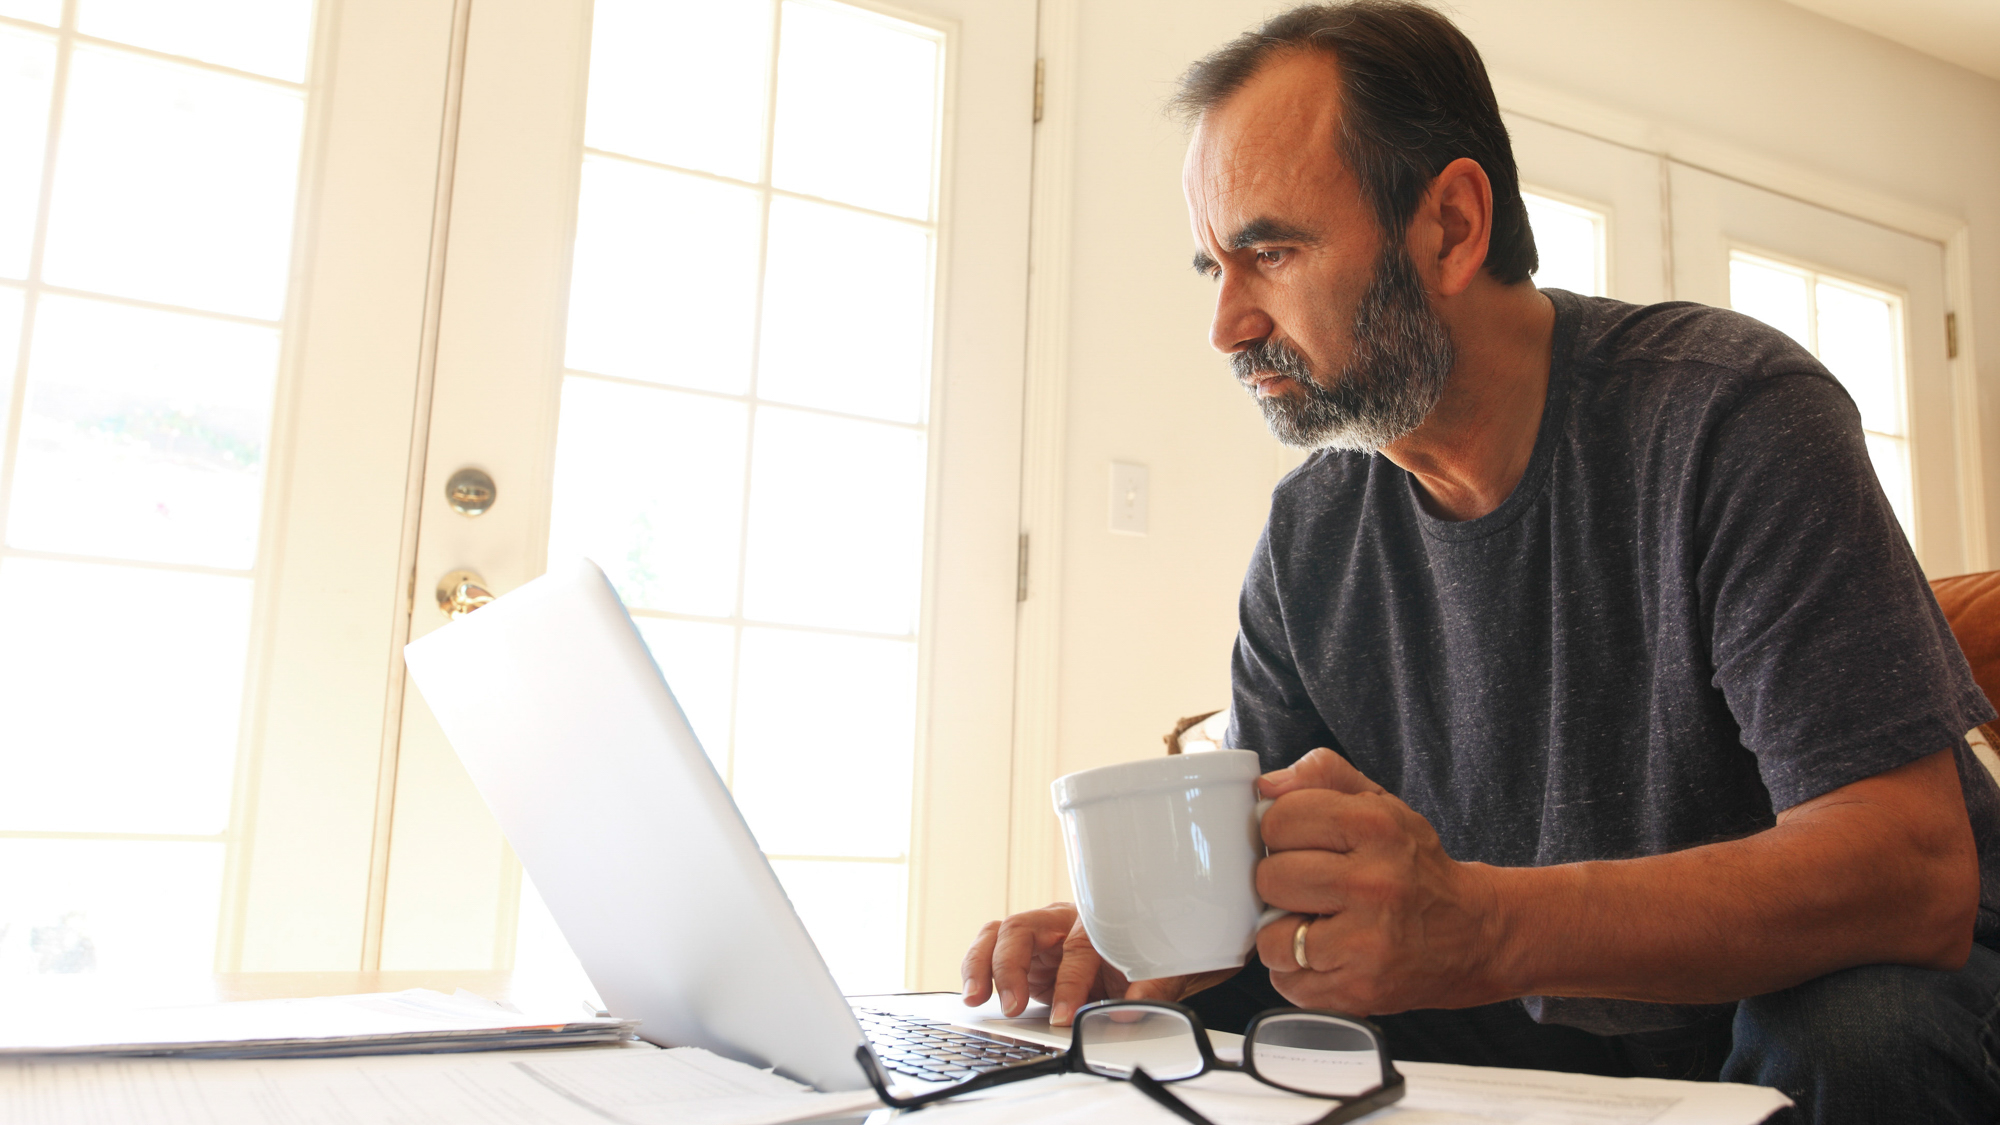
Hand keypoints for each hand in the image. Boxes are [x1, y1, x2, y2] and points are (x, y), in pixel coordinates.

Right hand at [960, 903, 1238, 1024]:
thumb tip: (1130, 1012)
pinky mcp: (1025, 955)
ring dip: (981, 964)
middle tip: (1011, 1005)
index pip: (1075, 949)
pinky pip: (991, 952)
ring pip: (998, 935)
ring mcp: (1039, 936)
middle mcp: (1061, 921)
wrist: (1153, 946)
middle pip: (1022, 929)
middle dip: (1010, 967)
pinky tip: (974, 994)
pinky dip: (977, 969)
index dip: (1069, 984)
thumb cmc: (1153, 950)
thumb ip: (1150, 990)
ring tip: (975, 998)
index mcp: (1097, 920)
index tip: (1066, 1017)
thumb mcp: (1164, 970)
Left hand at [1253, 747, 1507, 1014]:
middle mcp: (1373, 883)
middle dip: (1280, 882)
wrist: (1474, 935)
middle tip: (1309, 887)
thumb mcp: (1382, 804)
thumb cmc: (1415, 867)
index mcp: (1376, 826)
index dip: (1278, 832)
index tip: (1297, 842)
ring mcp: (1366, 942)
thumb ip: (1323, 776)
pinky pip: (1287, 981)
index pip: (1279, 819)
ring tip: (1315, 924)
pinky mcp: (1359, 989)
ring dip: (1283, 933)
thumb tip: (1266, 786)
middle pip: (1269, 878)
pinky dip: (1297, 972)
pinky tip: (1327, 955)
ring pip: (1271, 937)